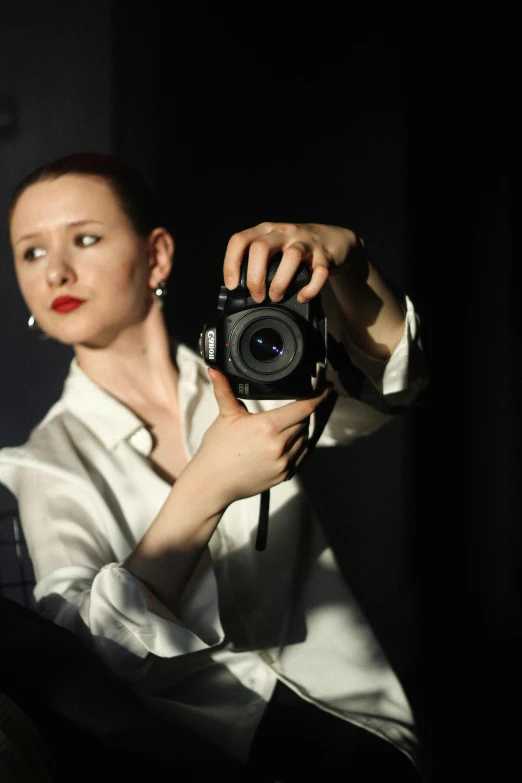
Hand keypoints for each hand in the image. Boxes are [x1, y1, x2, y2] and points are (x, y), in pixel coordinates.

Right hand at [191, 368, 331, 507]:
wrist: (213, 483)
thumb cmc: (217, 450)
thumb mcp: (225, 417)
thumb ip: (224, 390)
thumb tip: (215, 370)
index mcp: (267, 427)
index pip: (303, 408)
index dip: (318, 396)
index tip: (326, 388)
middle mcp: (279, 446)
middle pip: (304, 421)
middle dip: (303, 411)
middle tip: (300, 403)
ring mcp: (284, 462)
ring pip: (305, 438)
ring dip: (301, 428)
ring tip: (287, 423)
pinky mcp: (284, 475)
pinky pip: (301, 455)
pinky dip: (299, 445)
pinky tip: (289, 440)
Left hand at [222, 222, 360, 303]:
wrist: (333, 239)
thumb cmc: (296, 248)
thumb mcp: (274, 247)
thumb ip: (258, 261)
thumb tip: (239, 290)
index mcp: (266, 230)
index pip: (240, 240)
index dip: (231, 263)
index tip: (234, 285)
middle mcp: (283, 232)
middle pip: (261, 248)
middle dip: (255, 277)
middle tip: (258, 296)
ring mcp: (305, 241)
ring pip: (290, 257)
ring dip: (280, 282)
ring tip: (276, 297)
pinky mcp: (324, 254)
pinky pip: (319, 271)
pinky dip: (310, 288)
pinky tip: (303, 297)